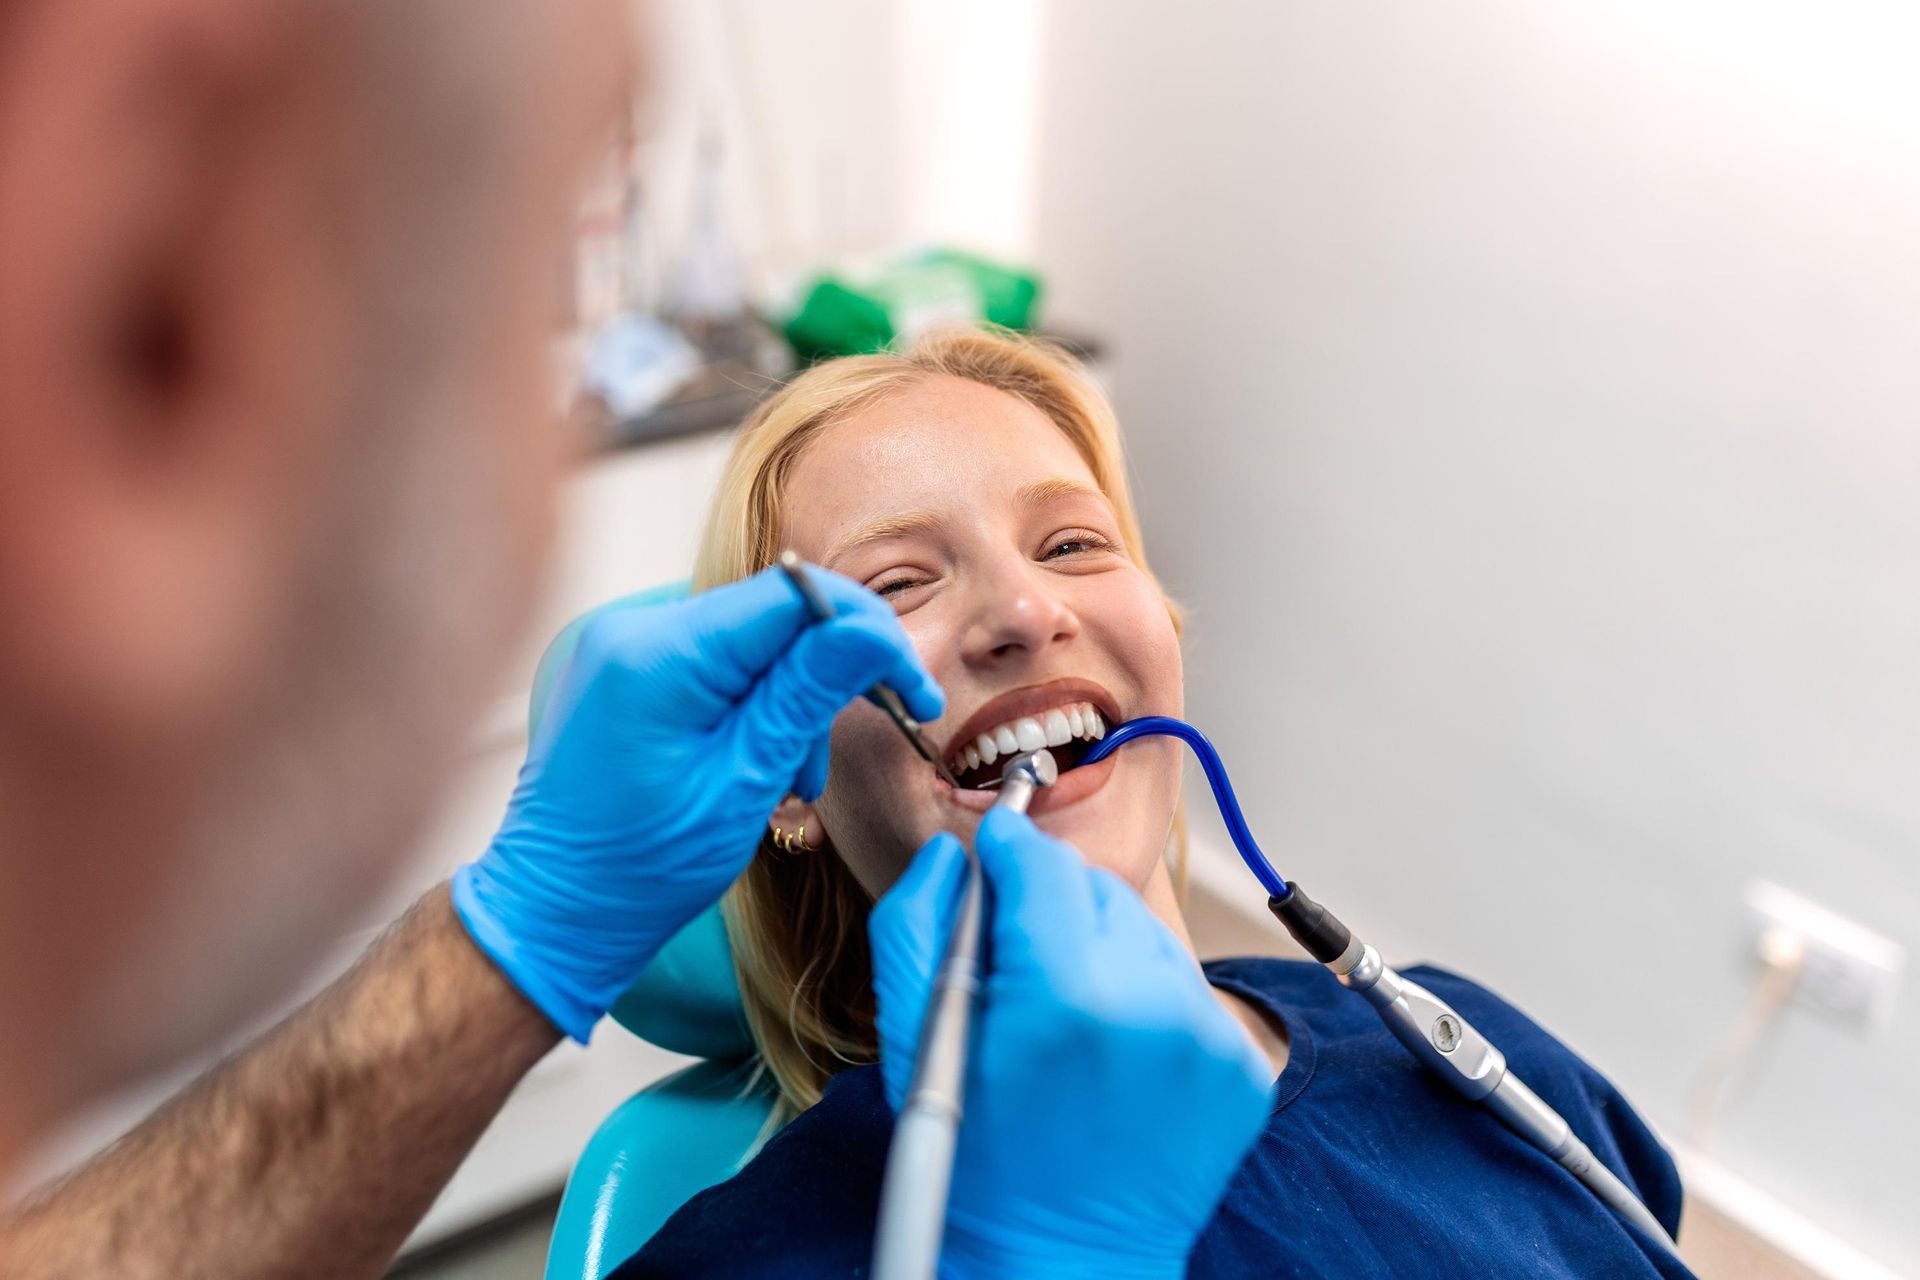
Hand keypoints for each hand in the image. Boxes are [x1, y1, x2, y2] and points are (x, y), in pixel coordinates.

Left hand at [454, 563, 940, 1041]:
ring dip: (793, 700)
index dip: (866, 633)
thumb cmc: (642, 865)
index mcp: (659, 655)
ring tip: (793, 781)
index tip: (913, 688)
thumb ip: (806, 696)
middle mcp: (633, 629)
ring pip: (751, 639)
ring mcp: (623, 645)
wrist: (556, 909)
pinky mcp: (624, 667)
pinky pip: (715, 660)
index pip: (794, 596)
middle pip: (775, 613)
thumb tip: (869, 631)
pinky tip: (758, 763)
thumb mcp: (744, 781)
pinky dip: (752, 703)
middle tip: (873, 735)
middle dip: (829, 675)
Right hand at [869, 809, 1273, 1279]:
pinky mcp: (1241, 1068)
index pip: (1043, 862)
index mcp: (1065, 993)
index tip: (995, 850)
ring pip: (1144, 933)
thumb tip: (954, 853)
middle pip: (1096, 890)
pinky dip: (1145, 1001)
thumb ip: (917, 925)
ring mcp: (1209, 1038)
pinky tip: (1110, 1054)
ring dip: (1101, 952)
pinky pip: (1184, 989)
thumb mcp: (914, 1042)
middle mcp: (1152, 1004)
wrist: (1061, 1261)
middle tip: (1020, 964)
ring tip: (1066, 1018)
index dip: (1010, 851)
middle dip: (1052, 908)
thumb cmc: (977, 1158)